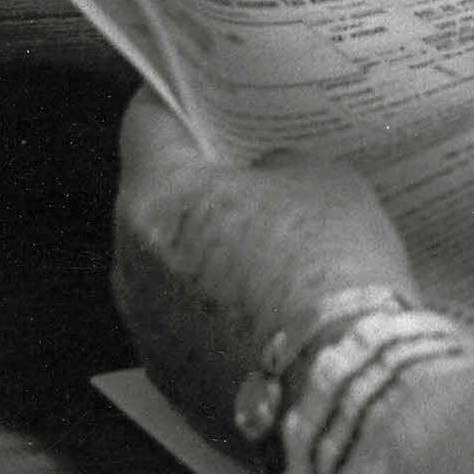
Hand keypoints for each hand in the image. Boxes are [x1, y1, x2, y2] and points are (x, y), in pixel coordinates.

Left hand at [112, 91, 412, 449]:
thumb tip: (265, 182)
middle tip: (249, 162)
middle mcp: (133, 272)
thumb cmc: (328, 268)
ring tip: (274, 241)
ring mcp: (150, 338)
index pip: (146, 124)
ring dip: (211, 253)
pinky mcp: (178, 388)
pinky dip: (225, 313)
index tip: (198, 85)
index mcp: (156, 202)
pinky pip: (194, 328)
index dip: (177, 97)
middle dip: (200, 183)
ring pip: (172, 271)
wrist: (341, 386)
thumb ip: (277, 166)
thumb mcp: (321, 177)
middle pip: (155, 203)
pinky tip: (278, 305)